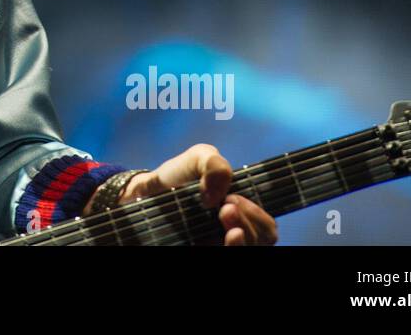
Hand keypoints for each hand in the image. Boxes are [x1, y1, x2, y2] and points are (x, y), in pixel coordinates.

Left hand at [86, 143, 277, 245]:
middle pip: (262, 240)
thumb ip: (216, 165)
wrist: (145, 193)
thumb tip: (221, 198)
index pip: (266, 227)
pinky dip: (225, 249)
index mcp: (242, 213)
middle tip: (226, 208)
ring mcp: (217, 243)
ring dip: (241, 239)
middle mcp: (234, 232)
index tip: (232, 200)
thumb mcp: (199, 157)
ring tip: (225, 221)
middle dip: (249, 224)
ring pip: (246, 249)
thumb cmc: (177, 177)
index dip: (257, 216)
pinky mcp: (200, 248)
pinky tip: (215, 240)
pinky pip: (218, 252)